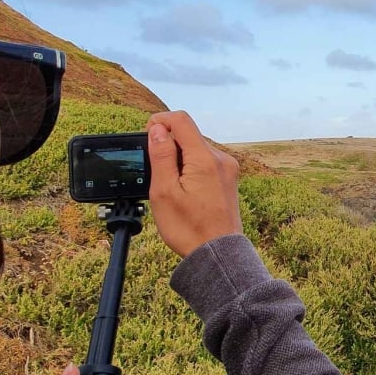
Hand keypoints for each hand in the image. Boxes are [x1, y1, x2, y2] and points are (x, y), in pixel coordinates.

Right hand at [146, 110, 242, 257]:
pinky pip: (205, 163)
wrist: (217, 254)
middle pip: (189, 135)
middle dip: (169, 146)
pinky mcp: (228, 179)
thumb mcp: (164, 191)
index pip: (181, 120)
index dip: (159, 122)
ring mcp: (227, 169)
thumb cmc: (189, 228)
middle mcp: (221, 159)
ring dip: (179, 160)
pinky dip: (191, 169)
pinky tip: (185, 192)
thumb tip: (158, 129)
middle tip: (158, 174)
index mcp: (205, 159)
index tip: (148, 138)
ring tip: (173, 188)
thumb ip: (162, 156)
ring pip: (196, 149)